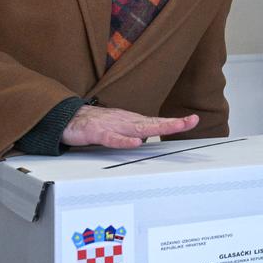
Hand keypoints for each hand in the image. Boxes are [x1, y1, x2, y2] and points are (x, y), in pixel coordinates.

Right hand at [62, 105, 199, 148]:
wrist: (69, 118)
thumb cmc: (96, 124)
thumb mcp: (120, 129)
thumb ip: (135, 133)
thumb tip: (149, 140)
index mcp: (132, 121)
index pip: (157, 122)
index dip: (175, 122)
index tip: (193, 120)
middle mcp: (126, 121)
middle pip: (153, 123)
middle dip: (173, 123)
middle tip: (192, 121)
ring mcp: (112, 126)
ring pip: (137, 129)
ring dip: (157, 127)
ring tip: (174, 126)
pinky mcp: (97, 133)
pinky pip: (112, 139)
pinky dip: (124, 141)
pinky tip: (135, 143)